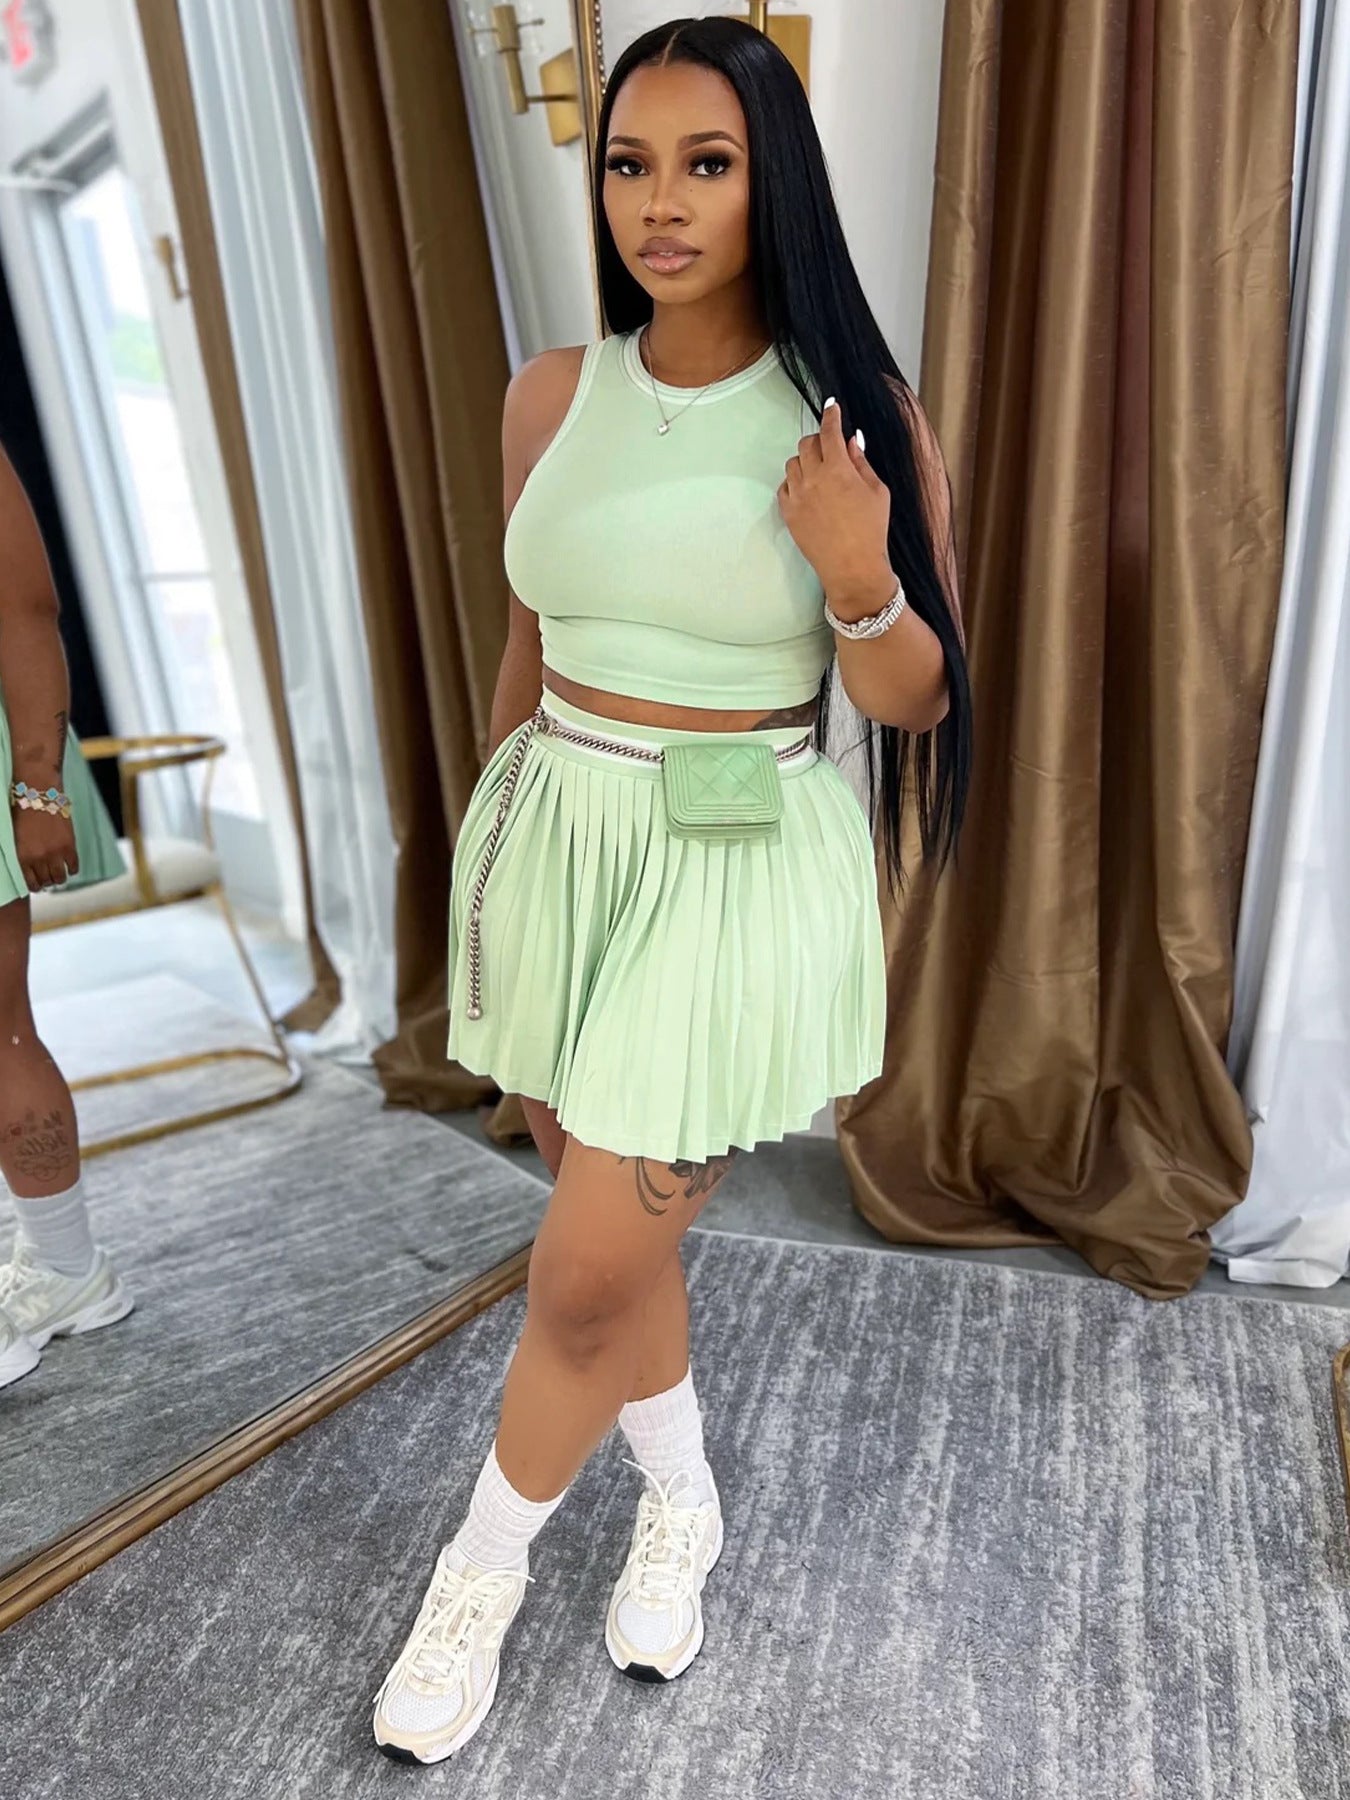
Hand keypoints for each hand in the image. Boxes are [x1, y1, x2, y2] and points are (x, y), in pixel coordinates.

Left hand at [13, 804, 77, 891]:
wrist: (39, 795)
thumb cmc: (24, 812)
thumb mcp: (18, 838)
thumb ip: (25, 855)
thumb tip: (34, 868)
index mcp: (23, 857)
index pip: (31, 882)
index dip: (35, 886)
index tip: (38, 886)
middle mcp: (39, 859)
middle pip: (46, 882)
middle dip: (47, 882)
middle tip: (49, 879)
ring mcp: (55, 854)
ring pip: (60, 878)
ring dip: (59, 878)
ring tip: (59, 874)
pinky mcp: (69, 847)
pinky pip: (73, 867)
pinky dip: (72, 869)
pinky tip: (69, 866)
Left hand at [776, 397, 891, 599]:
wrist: (853, 568)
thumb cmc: (871, 530)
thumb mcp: (877, 491)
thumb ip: (861, 462)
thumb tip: (852, 439)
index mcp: (838, 470)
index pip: (830, 431)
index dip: (831, 415)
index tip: (832, 406)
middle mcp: (813, 479)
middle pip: (807, 443)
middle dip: (819, 440)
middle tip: (831, 448)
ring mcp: (797, 496)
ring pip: (793, 463)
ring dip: (806, 461)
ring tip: (821, 474)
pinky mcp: (787, 513)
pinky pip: (784, 486)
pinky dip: (795, 482)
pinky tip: (809, 491)